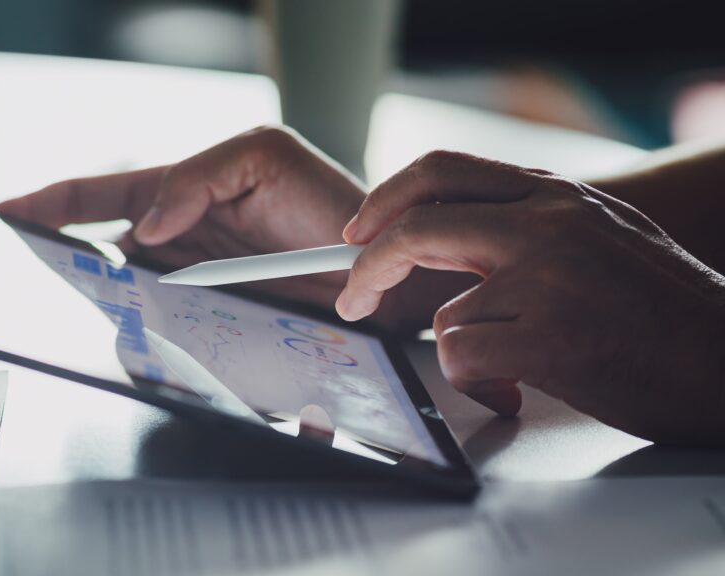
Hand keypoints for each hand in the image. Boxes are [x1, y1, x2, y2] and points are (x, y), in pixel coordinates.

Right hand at [0, 126, 470, 326]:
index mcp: (175, 198)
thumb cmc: (324, 201)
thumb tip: (143, 229)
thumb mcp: (261, 155)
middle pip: (96, 258)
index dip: (39, 206)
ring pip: (125, 306)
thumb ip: (196, 178)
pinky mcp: (213, 333)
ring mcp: (191, 292)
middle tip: (15, 278)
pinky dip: (147, 349)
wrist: (382, 268)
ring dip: (98, 313)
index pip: (94, 198)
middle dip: (53, 267)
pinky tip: (136, 352)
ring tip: (70, 317)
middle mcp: (174, 247)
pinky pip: (168, 343)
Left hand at [336, 151, 724, 443]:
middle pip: (416, 225)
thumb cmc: (661, 308)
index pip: (442, 170)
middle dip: (369, 265)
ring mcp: (548, 276)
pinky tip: (516, 386)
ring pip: (442, 311)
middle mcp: (547, 223)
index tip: (360, 231)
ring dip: (463, 350)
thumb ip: (523, 225)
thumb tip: (439, 234)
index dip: (386, 200)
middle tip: (355, 296)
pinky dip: (477, 383)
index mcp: (554, 194)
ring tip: (507, 366)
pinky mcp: (549, 335)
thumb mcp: (596, 235)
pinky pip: (461, 357)